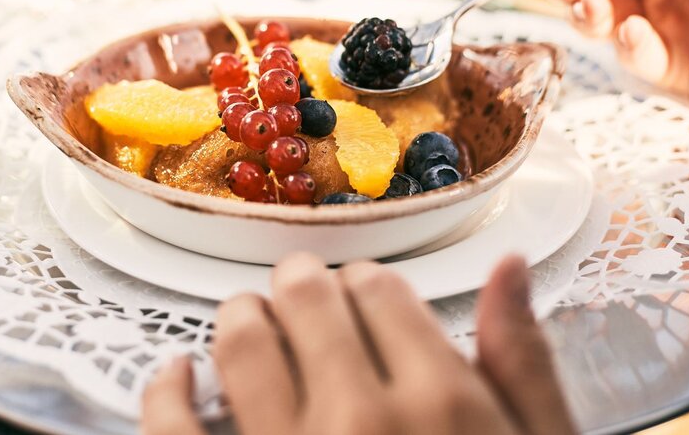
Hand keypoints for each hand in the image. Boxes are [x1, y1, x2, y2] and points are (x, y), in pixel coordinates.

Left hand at [142, 254, 574, 434]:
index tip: (360, 294)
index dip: (366, 283)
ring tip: (249, 321)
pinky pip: (172, 424)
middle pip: (307, 298)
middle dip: (302, 285)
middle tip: (299, 292)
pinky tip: (177, 377)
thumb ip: (522, 366)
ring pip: (241, 340)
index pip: (380, 291)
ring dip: (241, 316)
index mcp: (443, 408)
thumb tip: (507, 269)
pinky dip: (166, 388)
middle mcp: (362, 423)